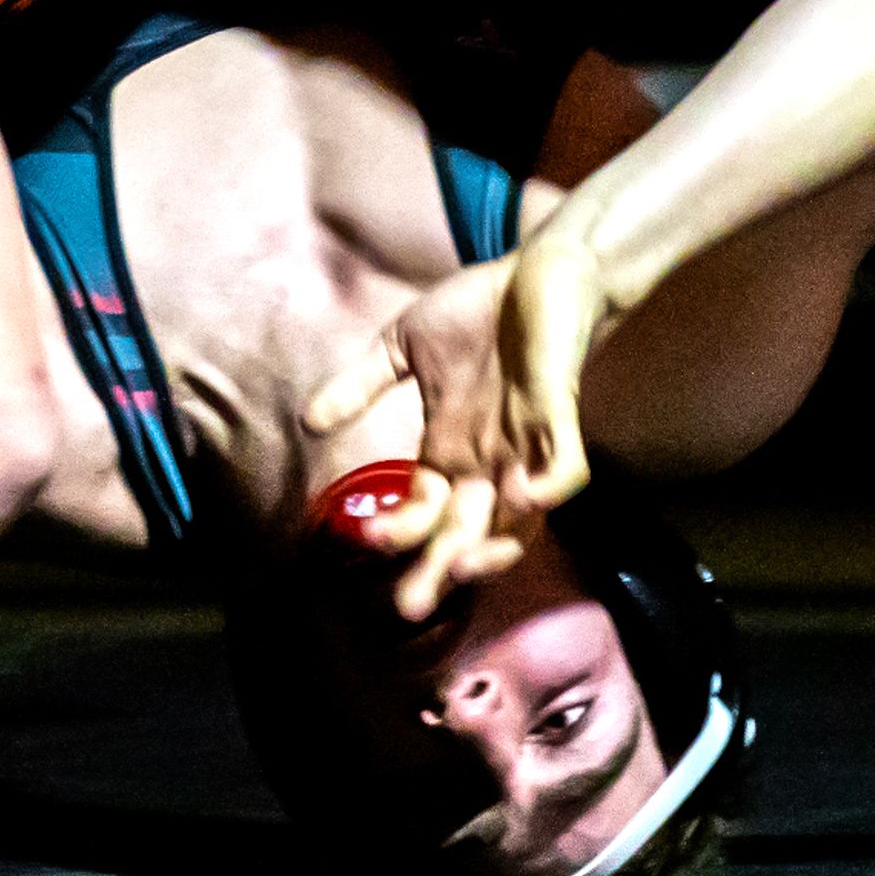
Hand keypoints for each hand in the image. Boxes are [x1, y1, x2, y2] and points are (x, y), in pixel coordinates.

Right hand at [302, 230, 614, 618]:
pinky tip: (519, 496)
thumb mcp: (402, 345)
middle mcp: (489, 460)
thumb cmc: (477, 310)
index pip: (424, 512)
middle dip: (438, 573)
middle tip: (409, 606)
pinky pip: (565, 471)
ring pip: (519, 523)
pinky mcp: (560, 417)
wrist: (541, 269)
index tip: (368, 540)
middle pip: (465, 536)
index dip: (400, 533)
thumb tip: (309, 422)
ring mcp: (527, 444)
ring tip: (460, 565)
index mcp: (451, 449)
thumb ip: (360, 384)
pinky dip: (548, 489)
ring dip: (492, 549)